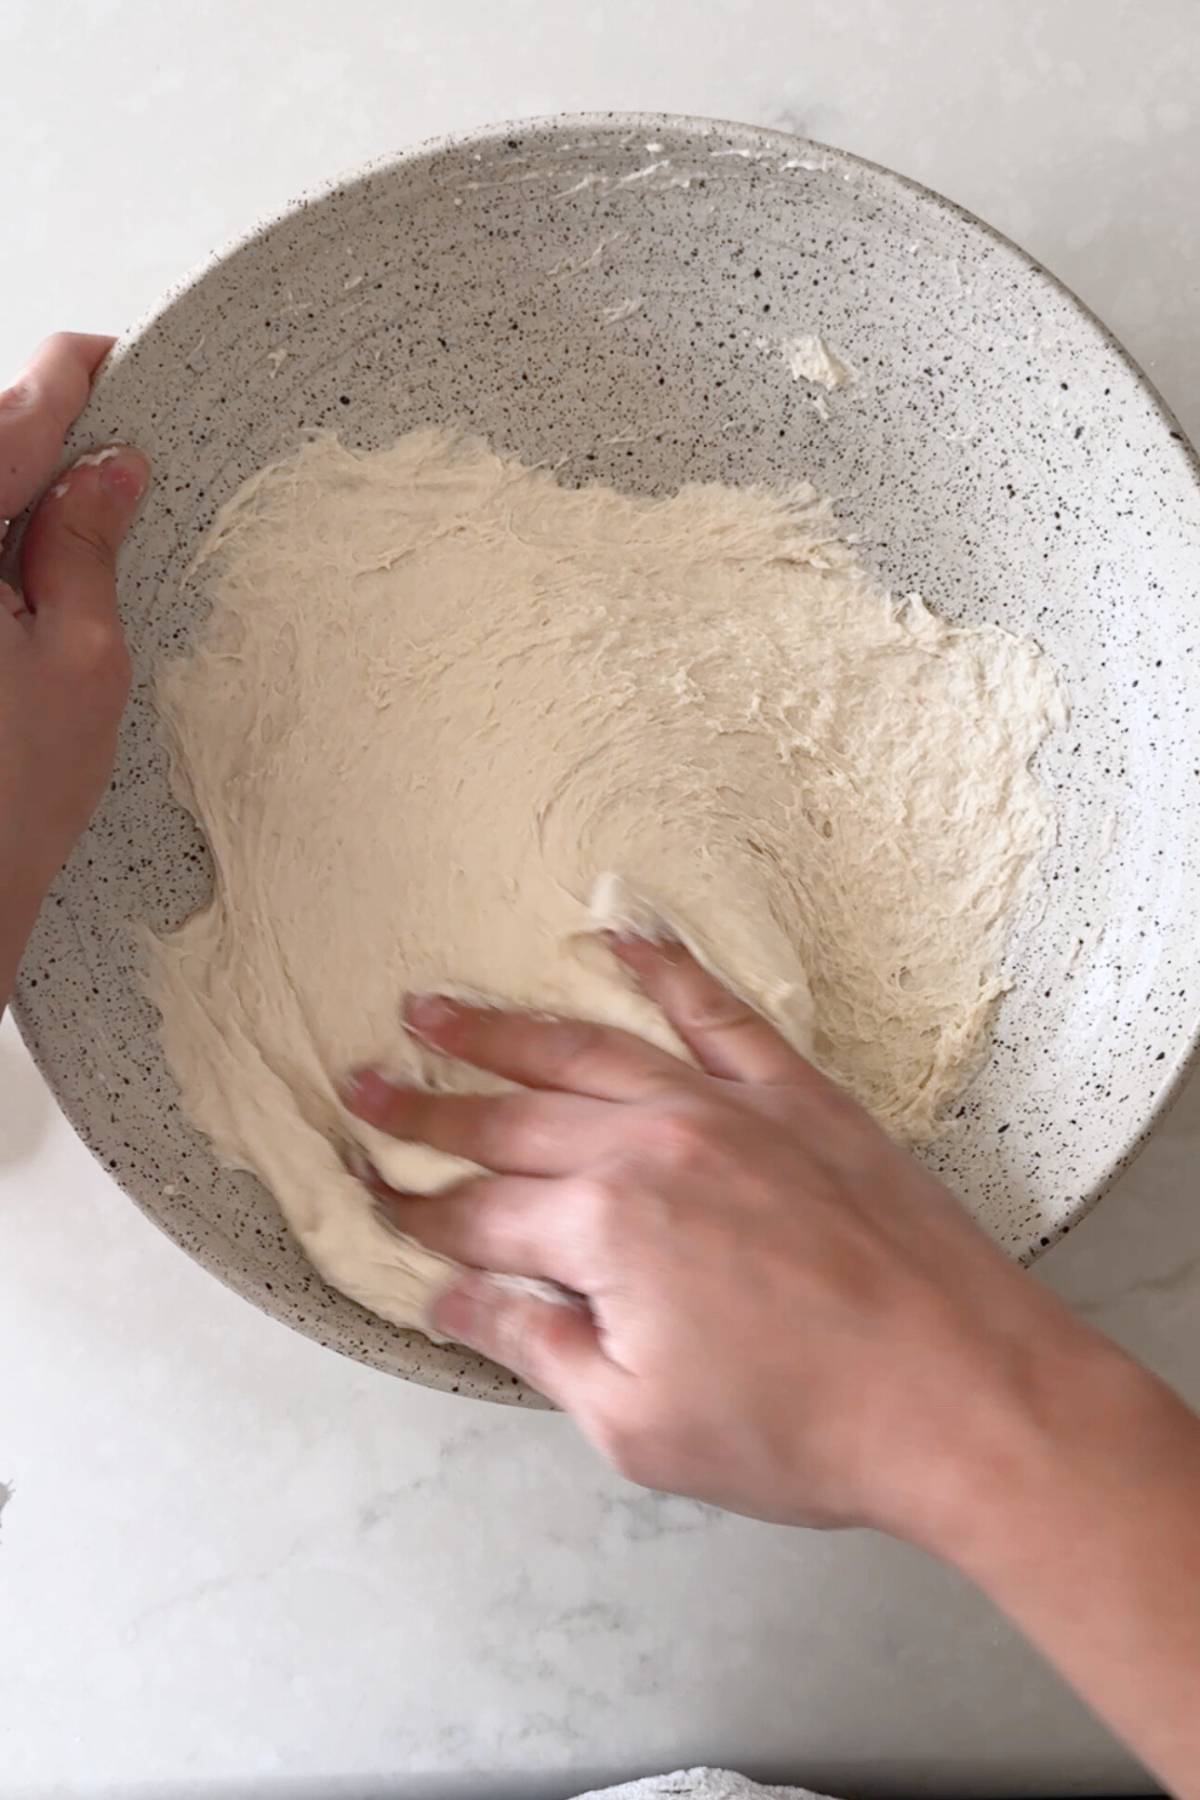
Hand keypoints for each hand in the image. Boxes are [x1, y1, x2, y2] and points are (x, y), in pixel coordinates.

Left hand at [0, 333, 148, 1004]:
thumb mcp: (82, 663)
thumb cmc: (8, 803)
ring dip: (3, 494)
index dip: (60, 383)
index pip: (5, 426)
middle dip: (29, 435)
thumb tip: (107, 467)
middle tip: (100, 450)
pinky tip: (16, 565)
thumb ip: (85, 548)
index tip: (98, 360)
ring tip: (64, 515)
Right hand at [342, 933, 1095, 1536]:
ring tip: (436, 1006)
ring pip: (589, 1050)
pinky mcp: (797, 1095)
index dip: (414, 1209)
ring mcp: (727, 1108)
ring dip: (503, 1028)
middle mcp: (652, 1146)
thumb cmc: (803, 1428)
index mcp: (605, 1231)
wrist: (962, 1389)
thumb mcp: (638, 1425)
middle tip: (360, 1083)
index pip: (479, 1214)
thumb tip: (454, 1299)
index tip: (368, 1191)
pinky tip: (623, 938)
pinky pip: (718, 1011)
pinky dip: (667, 969)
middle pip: (510, 1122)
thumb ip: (537, 1346)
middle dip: (425, 1109)